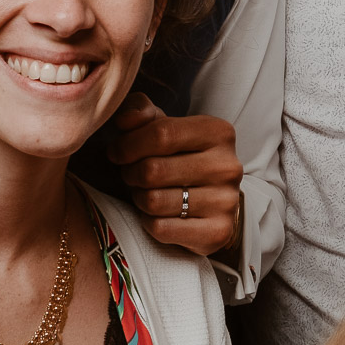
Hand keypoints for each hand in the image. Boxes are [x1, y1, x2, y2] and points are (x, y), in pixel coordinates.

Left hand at [110, 94, 243, 259]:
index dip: (128, 144)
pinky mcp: (217, 232)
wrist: (216, 201)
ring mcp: (226, 201)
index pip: (161, 134)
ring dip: (139, 198)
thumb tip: (125, 118)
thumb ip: (141, 112)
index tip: (117, 152)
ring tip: (144, 192)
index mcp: (218, 132)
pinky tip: (157, 214)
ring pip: (154, 201)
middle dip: (130, 173)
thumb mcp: (165, 127)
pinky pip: (161, 228)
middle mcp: (227, 166)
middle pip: (153, 170)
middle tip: (131, 174)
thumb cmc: (182, 158)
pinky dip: (149, 222)